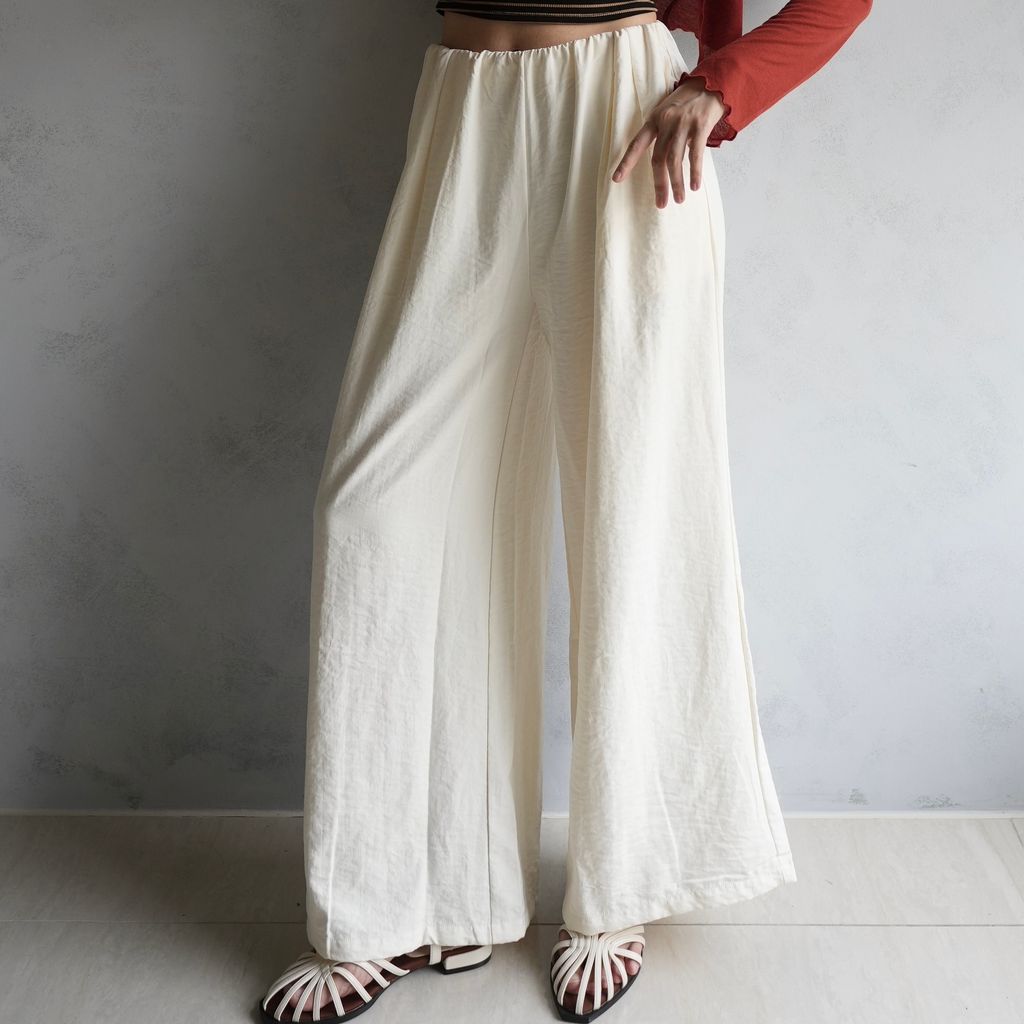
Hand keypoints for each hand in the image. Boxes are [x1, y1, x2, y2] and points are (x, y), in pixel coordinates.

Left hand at [611, 78, 726, 208]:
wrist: (713, 82)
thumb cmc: (688, 101)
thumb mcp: (668, 111)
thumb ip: (661, 133)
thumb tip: (659, 162)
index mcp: (654, 119)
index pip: (636, 144)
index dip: (626, 162)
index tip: (616, 180)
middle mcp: (666, 122)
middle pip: (658, 159)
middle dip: (659, 184)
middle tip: (661, 204)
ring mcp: (683, 123)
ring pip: (675, 160)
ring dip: (677, 183)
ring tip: (679, 199)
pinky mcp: (700, 125)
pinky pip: (695, 154)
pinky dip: (694, 172)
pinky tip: (694, 186)